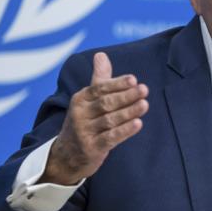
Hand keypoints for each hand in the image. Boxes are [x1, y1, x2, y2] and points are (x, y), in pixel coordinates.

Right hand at [39, 52, 148, 184]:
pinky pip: (110, 138)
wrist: (66, 156)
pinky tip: (138, 124)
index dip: (117, 84)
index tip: (134, 79)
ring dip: (128, 112)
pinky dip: (125, 131)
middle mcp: (80, 114)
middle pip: (106, 103)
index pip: (100, 89)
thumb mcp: (88, 100)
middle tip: (144, 89)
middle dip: (126, 96)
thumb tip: (101, 54)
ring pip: (110, 120)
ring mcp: (85, 132)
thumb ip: (99, 79)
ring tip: (145, 104)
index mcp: (81, 99)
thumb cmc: (84, 121)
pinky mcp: (92, 148)